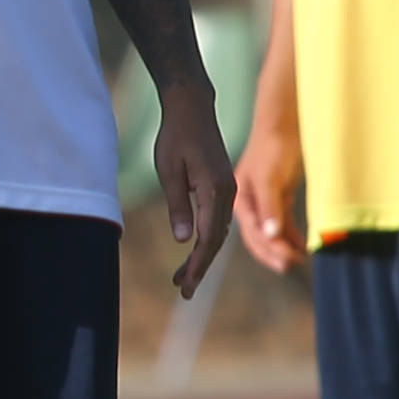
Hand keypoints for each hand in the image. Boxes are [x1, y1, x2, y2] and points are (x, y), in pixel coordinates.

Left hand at [151, 80, 235, 298]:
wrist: (192, 108)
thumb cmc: (175, 136)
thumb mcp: (169, 171)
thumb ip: (177, 205)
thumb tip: (182, 240)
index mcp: (215, 190)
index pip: (208, 238)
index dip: (197, 265)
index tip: (185, 286)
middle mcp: (228, 193)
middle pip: (216, 240)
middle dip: (199, 268)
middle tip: (182, 291)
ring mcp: (228, 189)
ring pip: (218, 232)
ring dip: (201, 256)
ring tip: (182, 277)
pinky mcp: (223, 186)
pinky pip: (218, 220)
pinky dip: (206, 239)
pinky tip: (193, 251)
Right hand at [233, 115, 307, 274]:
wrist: (283, 123)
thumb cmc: (273, 148)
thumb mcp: (269, 179)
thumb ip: (270, 207)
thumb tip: (271, 235)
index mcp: (241, 201)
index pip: (254, 234)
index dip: (269, 251)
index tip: (287, 263)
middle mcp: (250, 204)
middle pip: (260, 237)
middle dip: (276, 254)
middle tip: (293, 266)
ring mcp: (264, 201)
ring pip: (272, 233)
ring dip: (284, 248)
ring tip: (300, 261)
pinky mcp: (278, 196)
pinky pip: (283, 223)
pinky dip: (292, 235)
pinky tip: (302, 245)